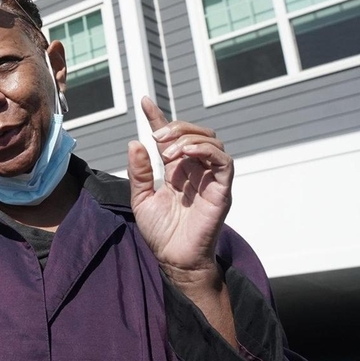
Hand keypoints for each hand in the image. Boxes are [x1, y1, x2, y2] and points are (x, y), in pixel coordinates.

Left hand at [126, 97, 233, 286]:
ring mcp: (210, 179)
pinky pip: (224, 161)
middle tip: (158, 138)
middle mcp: (195, 171)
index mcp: (176, 170)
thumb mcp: (140, 198)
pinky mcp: (222, 190)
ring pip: (212, 141)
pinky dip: (206, 151)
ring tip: (168, 151)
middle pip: (196, 133)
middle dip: (176, 128)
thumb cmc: (160, 233)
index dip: (159, 117)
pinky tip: (185, 154)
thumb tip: (135, 142)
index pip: (171, 137)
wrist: (173, 259)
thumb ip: (139, 171)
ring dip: (189, 138)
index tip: (144, 102)